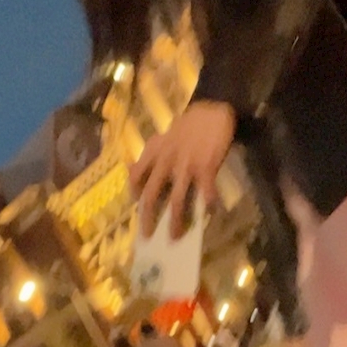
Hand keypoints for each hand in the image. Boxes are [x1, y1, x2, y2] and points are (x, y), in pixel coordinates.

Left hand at [130, 101, 235, 238]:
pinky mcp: (205, 168)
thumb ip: (152, 153)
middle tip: (147, 235)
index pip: (136, 176)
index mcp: (154, 152)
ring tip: (176, 236)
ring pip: (176, 201)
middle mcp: (166, 161)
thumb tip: (134, 169)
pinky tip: (209, 212)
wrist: (213, 109)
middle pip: (151, 195)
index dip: (133, 194)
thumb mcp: (164, 135)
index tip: (135, 205)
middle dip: (148, 218)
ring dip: (175, 222)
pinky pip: (205, 194)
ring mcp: (185, 166)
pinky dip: (207, 206)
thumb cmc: (190, 124)